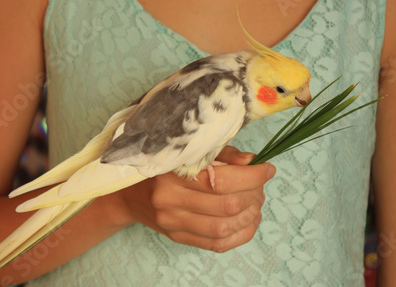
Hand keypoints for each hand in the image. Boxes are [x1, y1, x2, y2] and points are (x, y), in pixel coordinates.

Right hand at [119, 146, 275, 252]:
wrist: (129, 193)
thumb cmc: (162, 167)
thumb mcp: (189, 152)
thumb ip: (220, 155)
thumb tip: (251, 162)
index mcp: (172, 174)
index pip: (221, 180)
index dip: (252, 176)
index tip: (266, 168)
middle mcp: (170, 202)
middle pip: (226, 205)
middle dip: (254, 194)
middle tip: (261, 184)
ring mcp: (173, 224)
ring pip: (224, 228)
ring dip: (250, 215)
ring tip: (257, 201)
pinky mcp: (178, 238)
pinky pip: (217, 244)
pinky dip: (241, 235)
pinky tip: (250, 221)